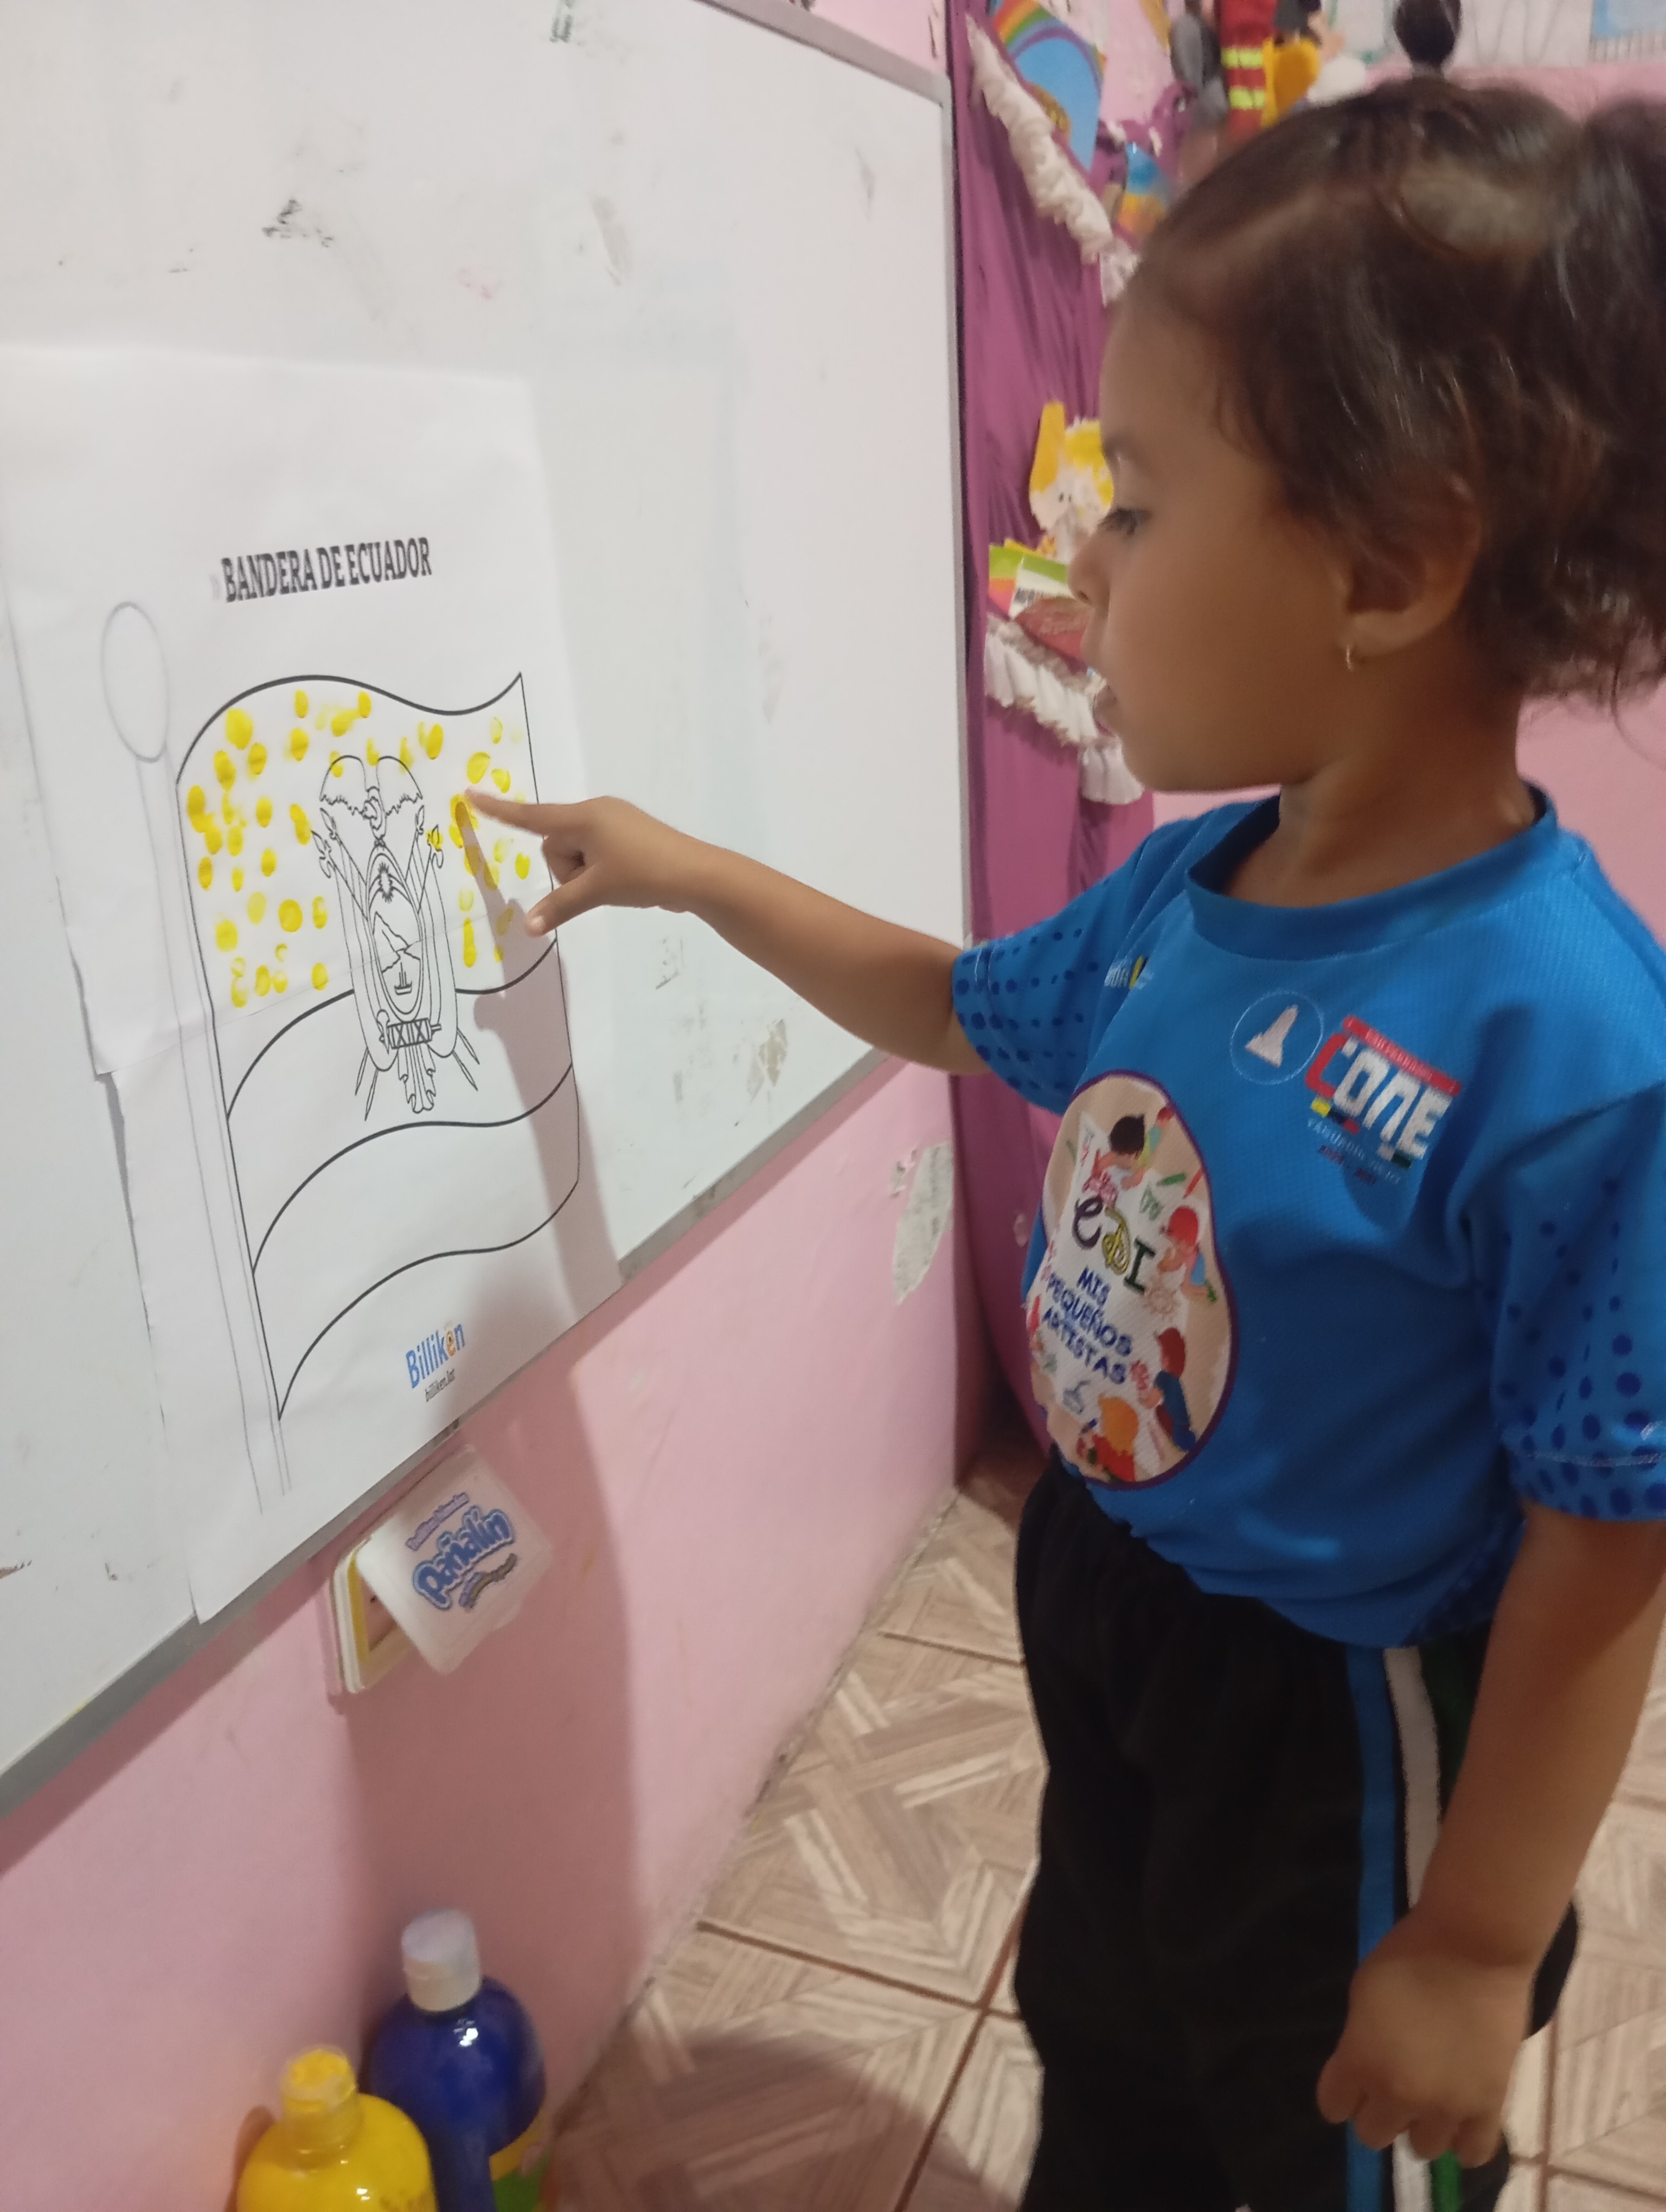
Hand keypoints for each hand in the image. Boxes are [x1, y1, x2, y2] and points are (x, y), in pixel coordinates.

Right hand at [464, 790, 701, 936]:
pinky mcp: (628, 836)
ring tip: (617, 882)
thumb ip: (558, 906)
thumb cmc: (644, 875)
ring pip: (577, 854)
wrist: (697, 874)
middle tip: (599, 883)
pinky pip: (596, 855)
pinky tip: (626, 880)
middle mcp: (596, 812)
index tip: (470, 794)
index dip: (499, 810)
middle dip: (568, 870)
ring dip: (586, 874)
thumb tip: (527, 927)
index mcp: (584, 817)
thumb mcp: (597, 891)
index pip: (532, 816)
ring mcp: (614, 822)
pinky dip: (601, 872)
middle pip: (556, 844)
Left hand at [1316, 1911, 1535, 2164]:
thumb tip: (1366, 2063)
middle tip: (1394, 2083)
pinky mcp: (1489, 2105)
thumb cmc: (1409, 1954)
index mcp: (1359, 2062)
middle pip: (1374, 2133)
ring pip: (1423, 2148)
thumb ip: (1360, 2040)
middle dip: (1379, 2111)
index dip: (1341, 2094)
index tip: (1352, 2079)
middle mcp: (1399, 2094)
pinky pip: (1475, 2152)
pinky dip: (1465, 2143)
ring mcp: (1447, 2106)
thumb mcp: (1362, 1993)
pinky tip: (1461, 2121)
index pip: (1334, 2106)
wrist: (1473, 1946)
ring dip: (1422, 2125)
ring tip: (1432, 2097)